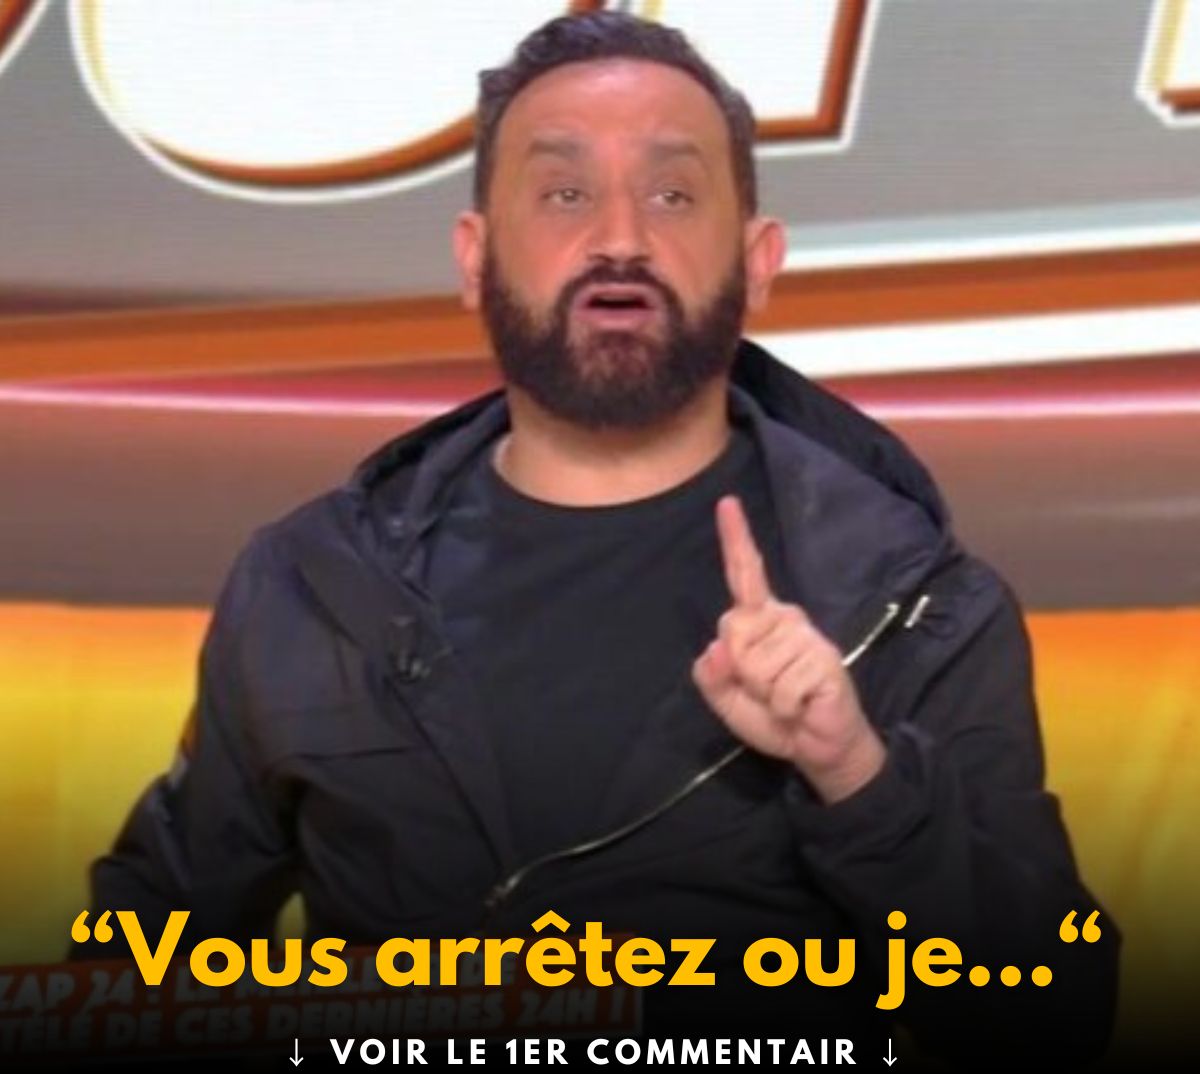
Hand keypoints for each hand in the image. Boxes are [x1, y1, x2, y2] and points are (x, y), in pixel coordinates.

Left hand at [691, 496, 885, 802]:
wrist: (817, 747)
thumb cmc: (774, 715)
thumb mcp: (728, 699)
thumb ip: (711, 676)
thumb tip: (716, 649)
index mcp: (760, 620)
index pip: (745, 574)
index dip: (736, 539)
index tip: (726, 502)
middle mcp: (785, 618)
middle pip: (732, 632)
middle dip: (739, 672)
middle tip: (766, 690)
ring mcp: (807, 637)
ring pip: (754, 665)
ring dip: (764, 694)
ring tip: (787, 699)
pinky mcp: (823, 660)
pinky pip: (779, 688)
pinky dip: (783, 707)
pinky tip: (801, 706)